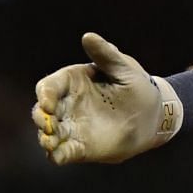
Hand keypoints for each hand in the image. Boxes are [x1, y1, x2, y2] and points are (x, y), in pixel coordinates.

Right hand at [33, 33, 179, 165]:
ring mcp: (72, 126)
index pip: (49, 86)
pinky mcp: (80, 146)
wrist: (152, 116)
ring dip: (45, 138)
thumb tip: (88, 36)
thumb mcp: (124, 68)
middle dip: (40, 117)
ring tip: (50, 141)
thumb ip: (105, 54)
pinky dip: (57, 155)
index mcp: (72, 82)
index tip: (48, 103)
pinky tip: (57, 156)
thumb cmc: (136, 86)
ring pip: (49, 133)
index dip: (45, 94)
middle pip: (42, 111)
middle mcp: (67, 105)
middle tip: (47, 123)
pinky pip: (63, 152)